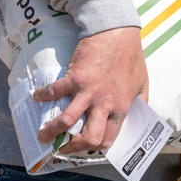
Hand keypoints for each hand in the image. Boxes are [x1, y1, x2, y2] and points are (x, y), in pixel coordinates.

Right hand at [33, 26, 147, 153]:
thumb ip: (141, 101)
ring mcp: (88, 91)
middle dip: (73, 148)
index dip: (96, 148)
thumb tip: (139, 117)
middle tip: (63, 147)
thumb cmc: (131, 56)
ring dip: (51, 131)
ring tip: (43, 134)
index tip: (88, 147)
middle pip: (89, 138)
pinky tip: (37, 97)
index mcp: (121, 106)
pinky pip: (53, 92)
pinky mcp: (75, 78)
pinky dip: (42, 96)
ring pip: (66, 121)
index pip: (109, 138)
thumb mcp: (143, 82)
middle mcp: (104, 103)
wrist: (118, 32)